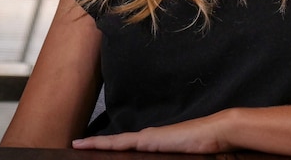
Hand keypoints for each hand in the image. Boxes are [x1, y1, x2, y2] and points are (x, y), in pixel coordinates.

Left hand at [71, 109, 235, 153]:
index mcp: (153, 143)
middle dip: (96, 146)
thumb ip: (166, 157)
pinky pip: (121, 143)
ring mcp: (147, 138)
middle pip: (116, 143)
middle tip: (75, 146)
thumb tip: (161, 157)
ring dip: (96, 145)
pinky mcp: (148, 140)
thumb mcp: (179, 157)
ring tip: (77, 145)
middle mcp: (147, 138)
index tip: (89, 147)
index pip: (125, 146)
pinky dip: (104, 144)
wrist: (215, 133)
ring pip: (115, 142)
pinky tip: (91, 146)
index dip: (107, 146)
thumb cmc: (203, 147)